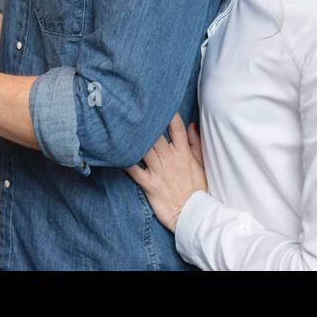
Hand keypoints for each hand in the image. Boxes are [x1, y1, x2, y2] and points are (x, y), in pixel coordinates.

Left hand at [125, 114, 206, 232]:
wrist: (193, 214)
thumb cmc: (197, 189)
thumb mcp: (201, 164)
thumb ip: (195, 143)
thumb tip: (191, 123)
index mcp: (183, 153)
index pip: (176, 128)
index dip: (168, 114)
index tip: (160, 102)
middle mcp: (170, 159)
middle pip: (155, 135)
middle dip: (146, 123)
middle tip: (134, 109)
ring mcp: (159, 171)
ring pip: (144, 149)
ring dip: (134, 138)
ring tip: (123, 125)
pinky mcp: (150, 185)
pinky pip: (135, 171)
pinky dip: (125, 162)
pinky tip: (115, 151)